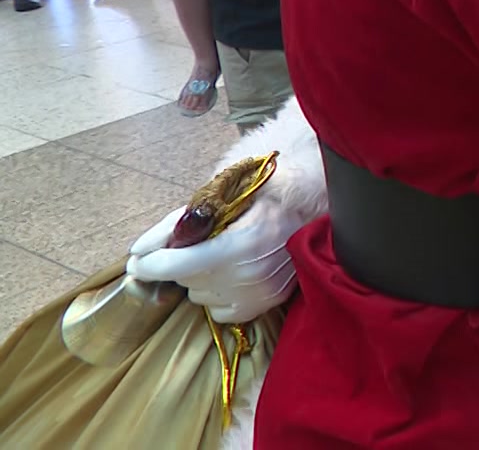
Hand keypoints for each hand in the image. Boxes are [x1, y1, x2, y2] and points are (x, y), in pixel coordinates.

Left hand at [125, 188, 307, 322]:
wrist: (310, 211)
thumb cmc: (263, 198)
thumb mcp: (220, 197)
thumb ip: (177, 223)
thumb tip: (140, 249)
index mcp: (242, 242)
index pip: (178, 265)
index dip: (150, 263)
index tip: (138, 259)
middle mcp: (251, 274)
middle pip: (185, 280)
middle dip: (181, 262)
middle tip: (196, 243)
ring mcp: (259, 293)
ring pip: (199, 295)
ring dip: (200, 278)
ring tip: (220, 256)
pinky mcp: (265, 304)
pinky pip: (217, 310)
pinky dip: (216, 293)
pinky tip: (231, 274)